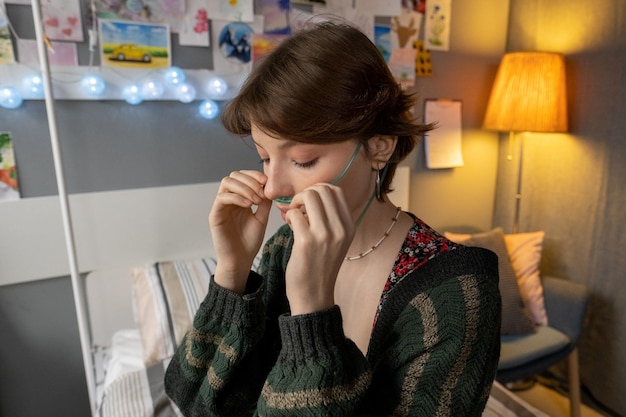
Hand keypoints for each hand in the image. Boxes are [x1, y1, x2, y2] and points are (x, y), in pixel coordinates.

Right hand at [209, 170, 271, 292]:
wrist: (240, 261)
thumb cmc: (250, 242)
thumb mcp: (262, 218)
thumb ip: (264, 203)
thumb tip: (270, 186)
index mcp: (239, 199)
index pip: (243, 177)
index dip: (254, 175)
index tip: (267, 182)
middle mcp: (229, 200)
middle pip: (234, 176)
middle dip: (250, 181)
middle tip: (262, 194)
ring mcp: (221, 206)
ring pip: (226, 183)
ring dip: (244, 188)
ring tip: (256, 201)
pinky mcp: (215, 215)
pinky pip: (222, 198)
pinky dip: (237, 197)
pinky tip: (249, 206)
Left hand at [284, 184, 354, 314]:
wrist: (314, 295)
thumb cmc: (321, 266)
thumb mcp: (336, 241)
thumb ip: (331, 219)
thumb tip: (315, 194)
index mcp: (349, 226)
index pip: (336, 191)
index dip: (319, 190)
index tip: (310, 204)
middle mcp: (340, 229)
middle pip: (322, 189)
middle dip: (305, 194)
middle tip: (299, 208)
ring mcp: (324, 235)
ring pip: (308, 196)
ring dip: (296, 202)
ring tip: (294, 216)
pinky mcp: (306, 241)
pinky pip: (294, 213)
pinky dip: (289, 216)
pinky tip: (290, 227)